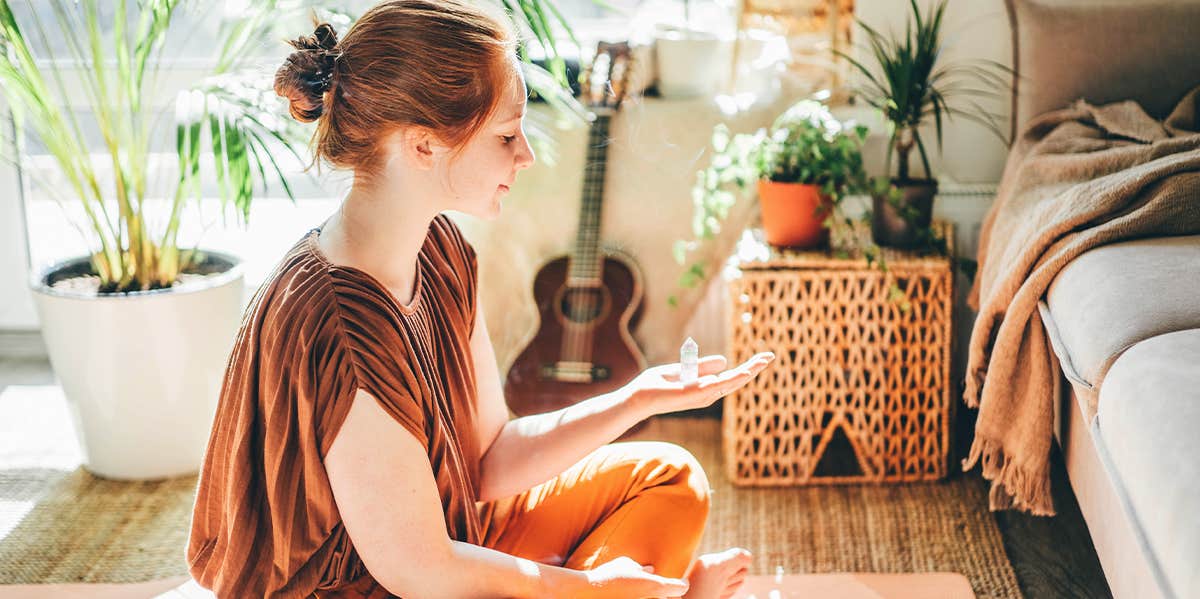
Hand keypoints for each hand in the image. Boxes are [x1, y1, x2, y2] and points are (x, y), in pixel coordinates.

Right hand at [582, 556, 689, 597]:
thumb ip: (641, 568)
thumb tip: (650, 570)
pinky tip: (630, 595)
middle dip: (666, 594)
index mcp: (656, 586)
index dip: (680, 583)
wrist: (586, 594)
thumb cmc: (606, 576)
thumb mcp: (626, 564)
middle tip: (653, 588)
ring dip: (652, 598)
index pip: (682, 587)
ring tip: (638, 591)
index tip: (678, 581)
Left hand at [625, 351, 775, 416]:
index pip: (731, 377)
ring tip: (764, 360)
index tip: (763, 358)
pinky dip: (734, 378)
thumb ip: (701, 366)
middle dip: (754, 368)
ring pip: (732, 382)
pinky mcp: (696, 394)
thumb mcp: (682, 370)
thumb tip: (724, 360)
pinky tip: (746, 370)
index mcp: (705, 388)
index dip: (748, 368)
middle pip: (736, 380)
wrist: (638, 397)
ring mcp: (703, 395)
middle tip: (771, 356)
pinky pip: (719, 384)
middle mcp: (707, 394)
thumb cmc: (655, 385)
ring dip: (749, 371)